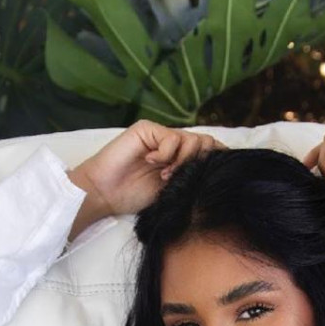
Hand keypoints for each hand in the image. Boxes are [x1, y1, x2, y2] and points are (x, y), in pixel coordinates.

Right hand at [69, 120, 228, 216]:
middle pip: (205, 142)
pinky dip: (166, 154)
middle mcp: (172, 144)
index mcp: (179, 159)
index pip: (209, 151)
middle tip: (180, 178)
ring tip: (164, 175)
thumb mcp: (171, 191)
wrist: (104, 193)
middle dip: (200, 162)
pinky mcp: (147, 129)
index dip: (219, 158)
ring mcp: (160, 135)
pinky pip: (172, 138)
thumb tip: (215, 174)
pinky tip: (151, 162)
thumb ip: (190, 179)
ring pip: (192, 139)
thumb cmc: (133, 196)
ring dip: (182, 161)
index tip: (220, 174)